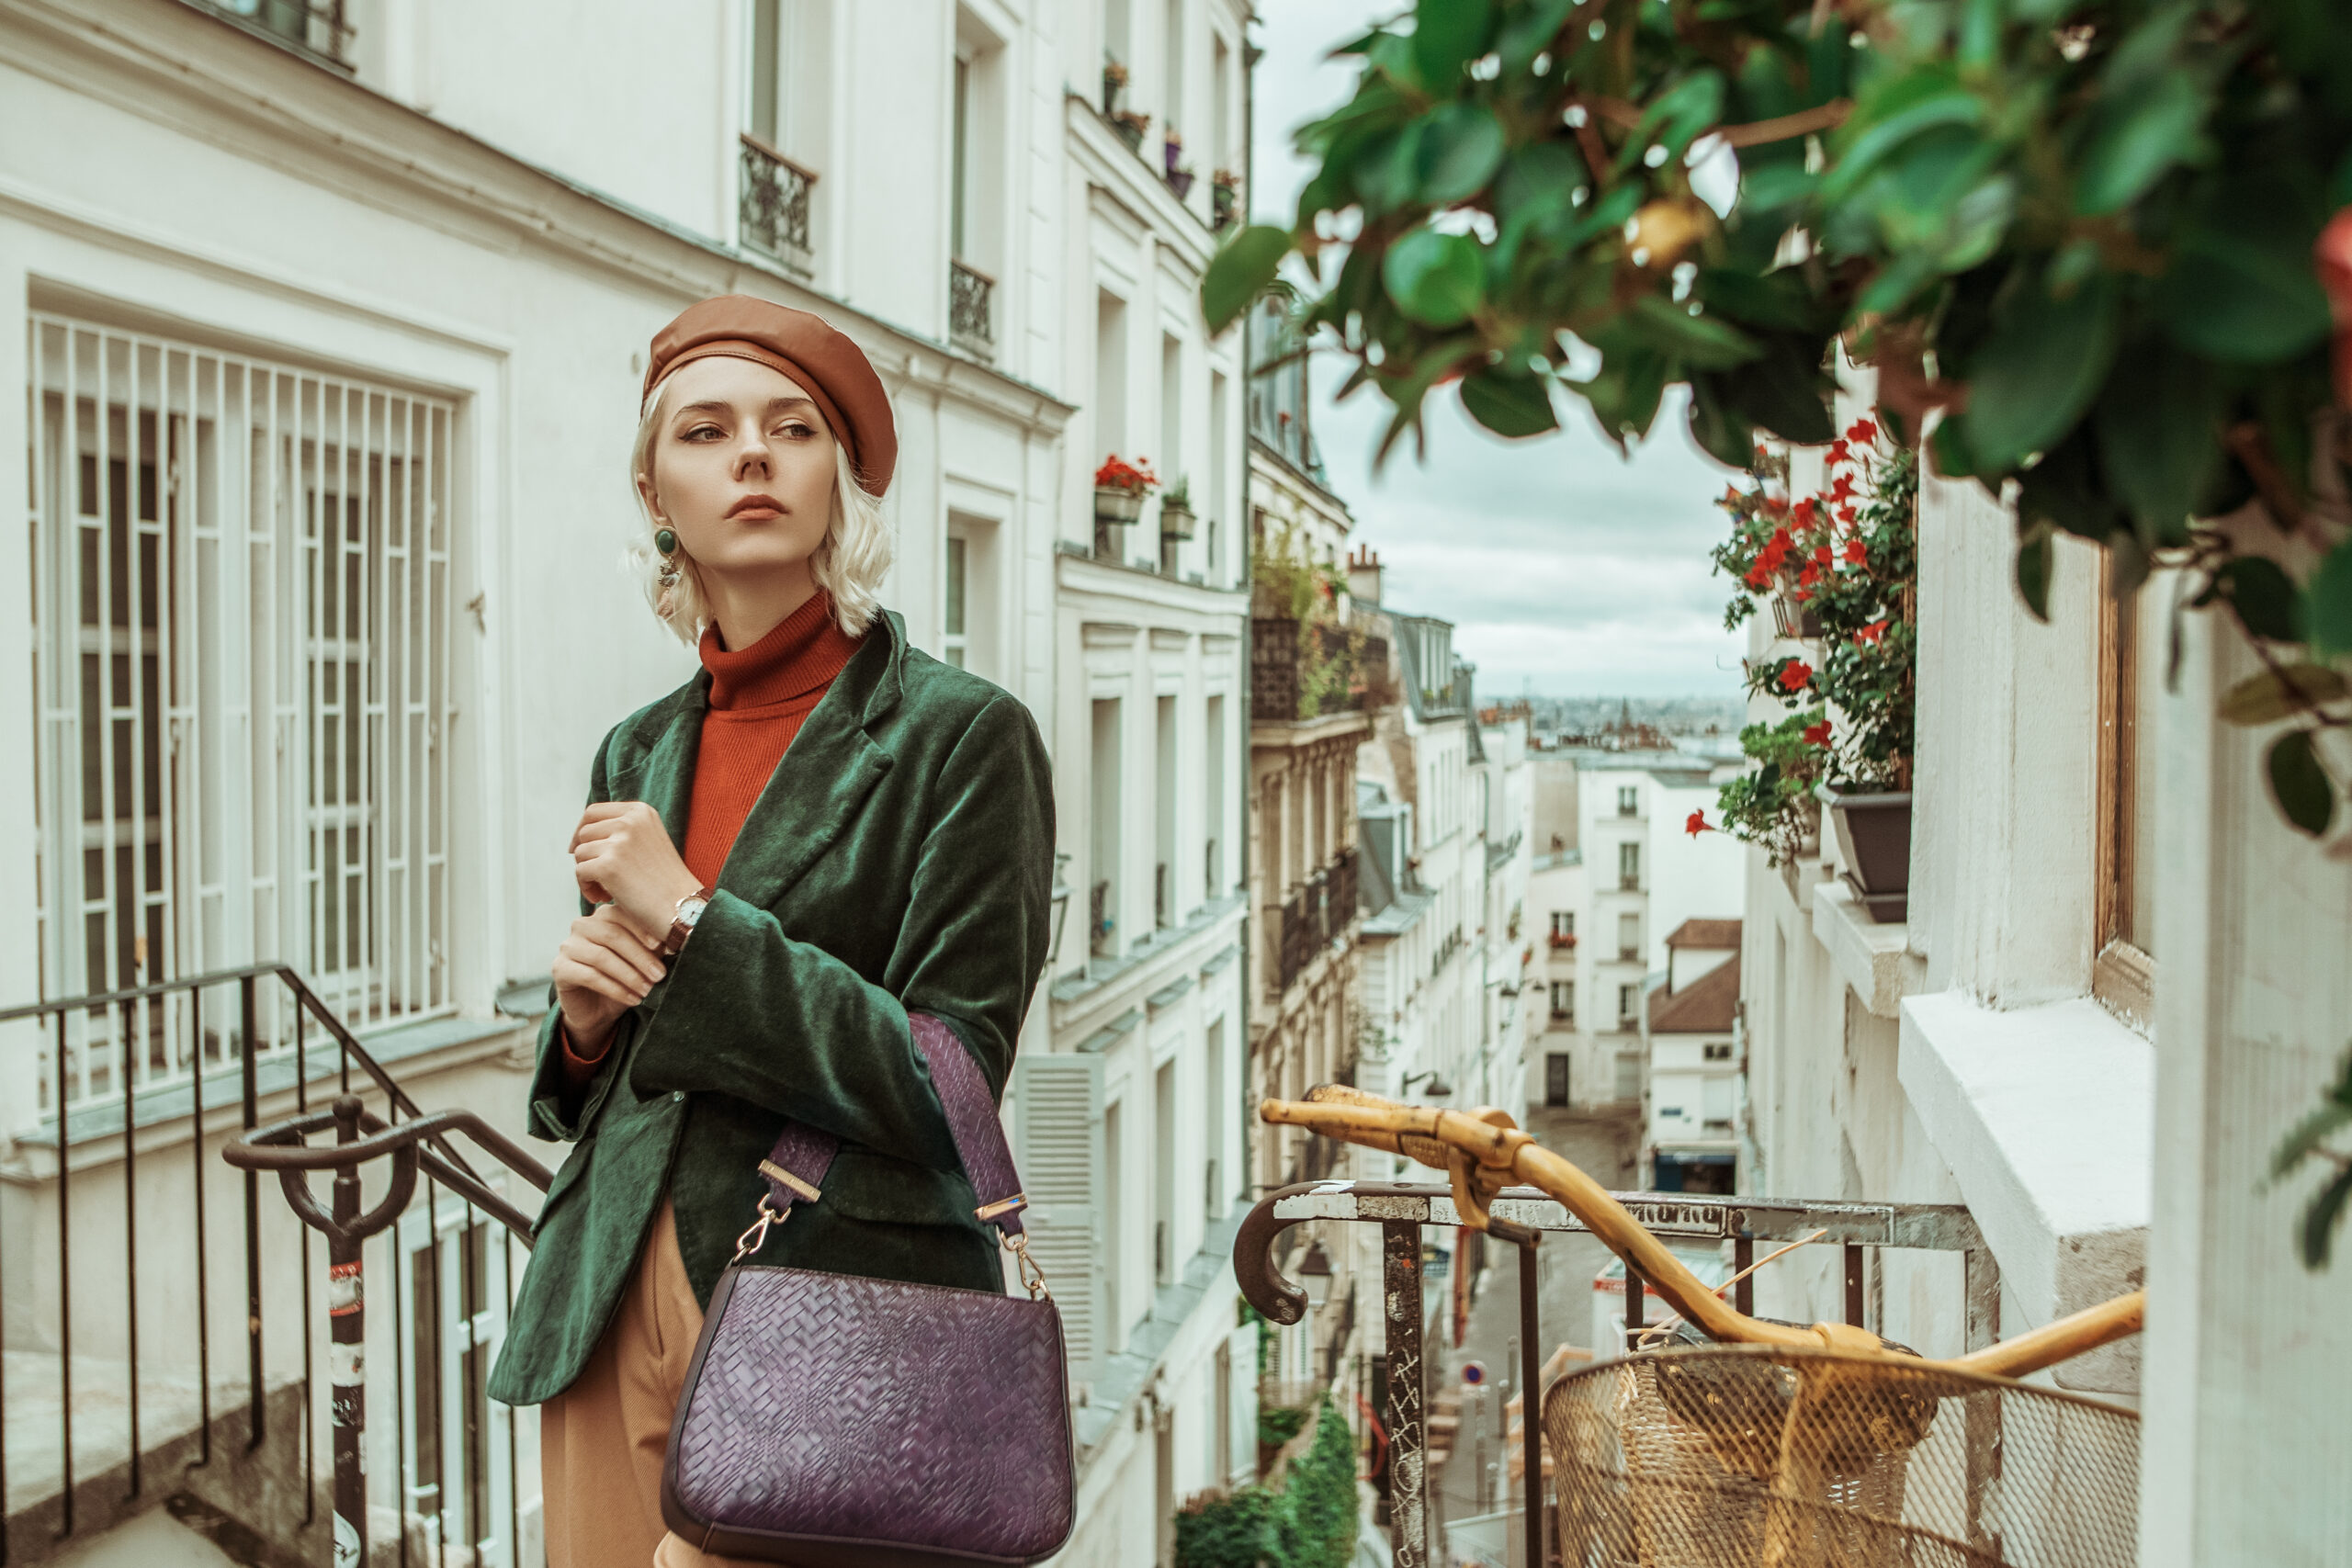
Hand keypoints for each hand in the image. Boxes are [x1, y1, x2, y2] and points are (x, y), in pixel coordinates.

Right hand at [552, 904, 669, 1052]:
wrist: (599, 1010)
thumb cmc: (625, 979)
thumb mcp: (642, 961)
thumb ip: (653, 947)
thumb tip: (674, 940)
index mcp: (603, 916)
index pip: (623, 915)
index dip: (643, 929)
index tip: (664, 946)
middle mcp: (582, 926)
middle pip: (612, 935)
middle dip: (640, 957)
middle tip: (660, 975)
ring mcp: (567, 946)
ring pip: (601, 957)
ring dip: (629, 975)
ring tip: (647, 990)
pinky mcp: (559, 968)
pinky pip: (589, 976)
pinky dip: (615, 989)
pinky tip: (632, 999)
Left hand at [571, 802, 703, 938]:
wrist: (683, 907)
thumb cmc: (665, 881)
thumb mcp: (649, 840)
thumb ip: (623, 830)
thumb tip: (582, 832)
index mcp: (640, 812)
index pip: (593, 812)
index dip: (580, 831)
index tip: (576, 848)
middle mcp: (630, 821)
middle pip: (584, 833)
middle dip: (586, 857)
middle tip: (599, 879)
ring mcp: (619, 842)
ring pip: (579, 853)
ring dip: (587, 875)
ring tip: (605, 891)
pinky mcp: (609, 865)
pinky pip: (580, 872)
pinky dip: (586, 888)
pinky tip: (603, 898)